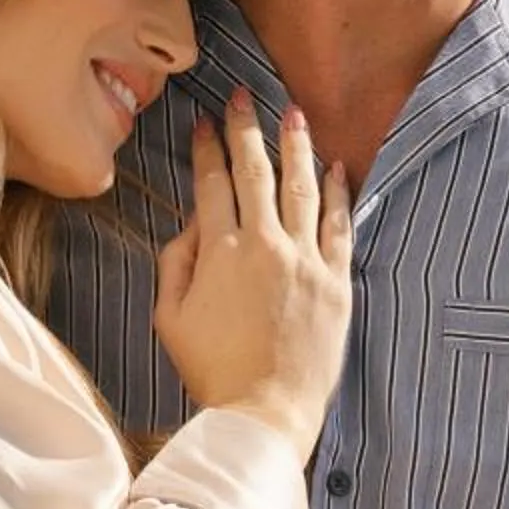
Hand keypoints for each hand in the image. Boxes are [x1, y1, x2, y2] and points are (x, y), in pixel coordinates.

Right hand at [152, 87, 352, 463]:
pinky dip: (338, 194)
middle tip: (242, 96)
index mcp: (220, 253)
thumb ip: (176, 263)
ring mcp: (305, 261)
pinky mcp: (336, 282)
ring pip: (302, 188)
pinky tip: (337, 168)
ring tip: (293, 114)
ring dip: (295, 146)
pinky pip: (339, 226)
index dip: (208, 148)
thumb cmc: (211, 371)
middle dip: (247, 129)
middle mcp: (265, 246)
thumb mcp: (169, 319)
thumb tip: (191, 225)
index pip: (212, 184)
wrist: (265, 412)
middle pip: (256, 173)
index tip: (204, 122)